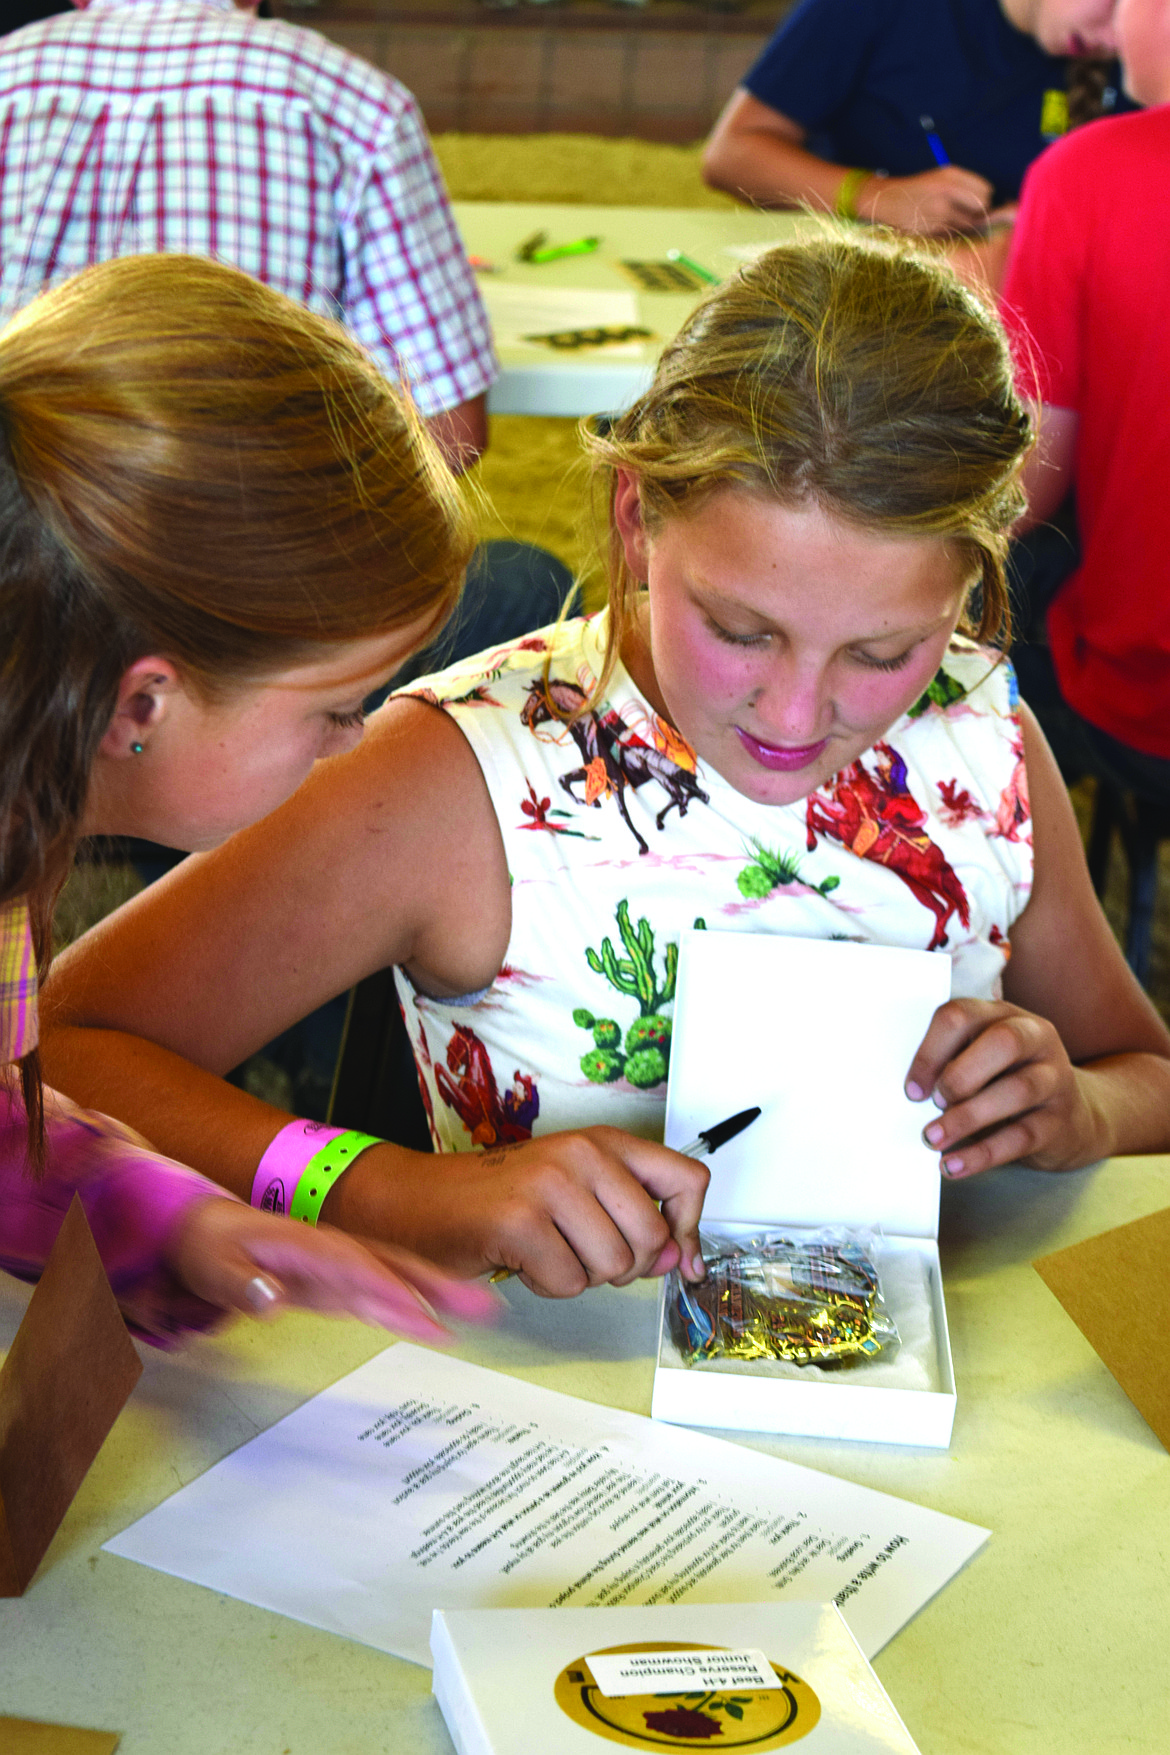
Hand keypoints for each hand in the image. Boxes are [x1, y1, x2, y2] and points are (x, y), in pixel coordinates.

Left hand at [166, 1198, 498, 1337]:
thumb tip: (270, 1302)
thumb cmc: (201, 1242)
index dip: (392, 1290)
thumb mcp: (207, 1260)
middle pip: (394, 1265)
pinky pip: (378, 1291)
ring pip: (395, 1277)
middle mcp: (328, 1250)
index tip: (426, 1316)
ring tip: (482, 1312)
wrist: (193, 1227)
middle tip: (485, 1308)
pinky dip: (407, 1305)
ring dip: (437, 1294)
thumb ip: (237, 1280)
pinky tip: (432, 1323)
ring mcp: (333, 1265)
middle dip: (440, 1287)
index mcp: (303, 1243)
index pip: (356, 1267)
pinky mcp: (330, 1282)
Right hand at [378, 1127, 709, 1297]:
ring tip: (547, 1250)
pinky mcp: (520, 1221)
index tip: (678, 1258)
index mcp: (604, 1142)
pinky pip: (569, 1283)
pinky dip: (547, 1285)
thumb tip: (680, 1259)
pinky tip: (523, 1260)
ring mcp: (550, 1184)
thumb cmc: (501, 1199)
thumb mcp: (577, 1191)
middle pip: (653, 1238)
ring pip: (613, 1266)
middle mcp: (582, 1154)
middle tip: (582, 1254)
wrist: (420, 1201)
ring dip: (580, 1276)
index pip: (687, 1180)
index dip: (689, 1229)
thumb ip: (631, 1217)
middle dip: (624, 1266)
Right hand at [861, 167, 992, 234]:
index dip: (984, 198)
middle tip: (964, 212)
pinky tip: (938, 225)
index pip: (986, 191)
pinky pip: (954, 234)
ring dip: (964, 224)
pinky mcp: (932, 230)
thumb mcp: (941, 176)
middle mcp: (947, 192)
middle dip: (977, 212)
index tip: (976, 202)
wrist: (885, 200)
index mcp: (951, 176)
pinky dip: (951, 232)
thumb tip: (991, 200)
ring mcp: (939, 212)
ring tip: (947, 218)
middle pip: (981, 208)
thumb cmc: (917, 189)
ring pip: (969, 224)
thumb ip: (966, 184)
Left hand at [904, 998, 1104, 1178]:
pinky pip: (1021, 1136)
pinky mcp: (1060, 1121)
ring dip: (966, 1117)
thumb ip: (951, 1063)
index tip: (912, 1088)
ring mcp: (1054, 1078)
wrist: (1070, 1118)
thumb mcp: (981, 1062)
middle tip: (933, 1103)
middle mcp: (1035, 1039)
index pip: (963, 1015)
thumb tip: (912, 1093)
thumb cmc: (1006, 1083)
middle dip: (960, 1074)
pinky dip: (982, 1154)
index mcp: (1003, 1016)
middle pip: (1003, 1042)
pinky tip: (954, 1165)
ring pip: (1016, 1090)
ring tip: (934, 1138)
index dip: (931, 1051)